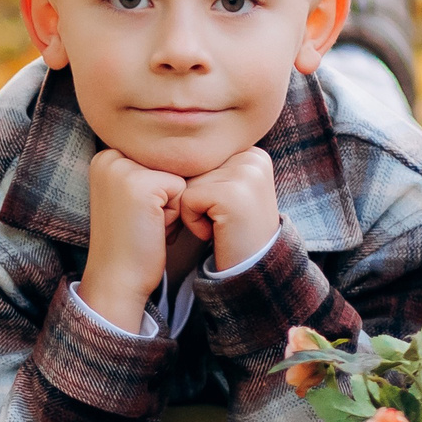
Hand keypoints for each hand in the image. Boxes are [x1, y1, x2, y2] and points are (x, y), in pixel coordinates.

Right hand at [78, 148, 185, 330]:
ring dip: (172, 206)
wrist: (116, 279)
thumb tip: (189, 153)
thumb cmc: (130, 242)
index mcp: (105, 157)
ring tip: (148, 225)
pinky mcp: (141, 185)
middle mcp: (110, 157)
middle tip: (143, 222)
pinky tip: (154, 230)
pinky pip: (183, 191)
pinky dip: (175, 215)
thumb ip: (149, 171)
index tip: (135, 214)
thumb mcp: (132, 197)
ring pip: (176, 178)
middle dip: (166, 197)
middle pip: (168, 165)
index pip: (158, 160)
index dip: (158, 191)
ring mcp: (123, 169)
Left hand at [179, 148, 279, 271]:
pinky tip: (218, 232)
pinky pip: (186, 199)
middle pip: (193, 168)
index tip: (225, 209)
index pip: (199, 158)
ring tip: (221, 225)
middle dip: (197, 198)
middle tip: (223, 220)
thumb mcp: (227, 190)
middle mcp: (253, 157)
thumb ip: (210, 166)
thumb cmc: (233, 232)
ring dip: (194, 210)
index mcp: (252, 152)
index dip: (201, 188)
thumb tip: (168, 149)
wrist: (253, 271)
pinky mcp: (231, 194)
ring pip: (187, 183)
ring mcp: (245, 175)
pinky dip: (193, 222)